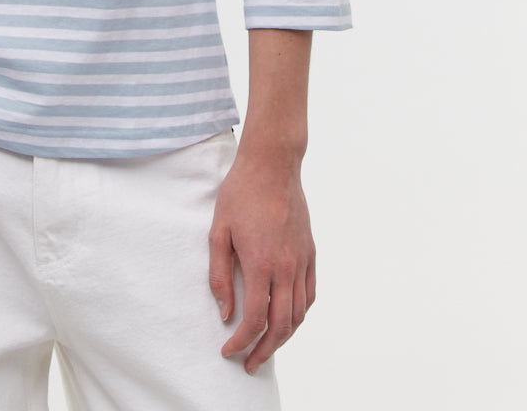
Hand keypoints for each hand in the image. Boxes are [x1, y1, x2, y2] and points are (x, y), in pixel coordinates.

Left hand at [207, 145, 315, 374]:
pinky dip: (299, 314)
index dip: (241, 342)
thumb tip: (225, 312)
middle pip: (280, 326)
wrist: (272, 165)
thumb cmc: (240, 193)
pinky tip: (287, 318)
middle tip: (249, 363)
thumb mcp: (218, 231)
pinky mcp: (310, 252)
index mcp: (261, 264)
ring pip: (299, 315)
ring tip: (266, 347)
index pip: (255, 320)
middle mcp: (286, 268)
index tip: (228, 350)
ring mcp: (302, 261)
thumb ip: (220, 275)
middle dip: (264, 351)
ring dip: (283, 338)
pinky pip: (310, 294)